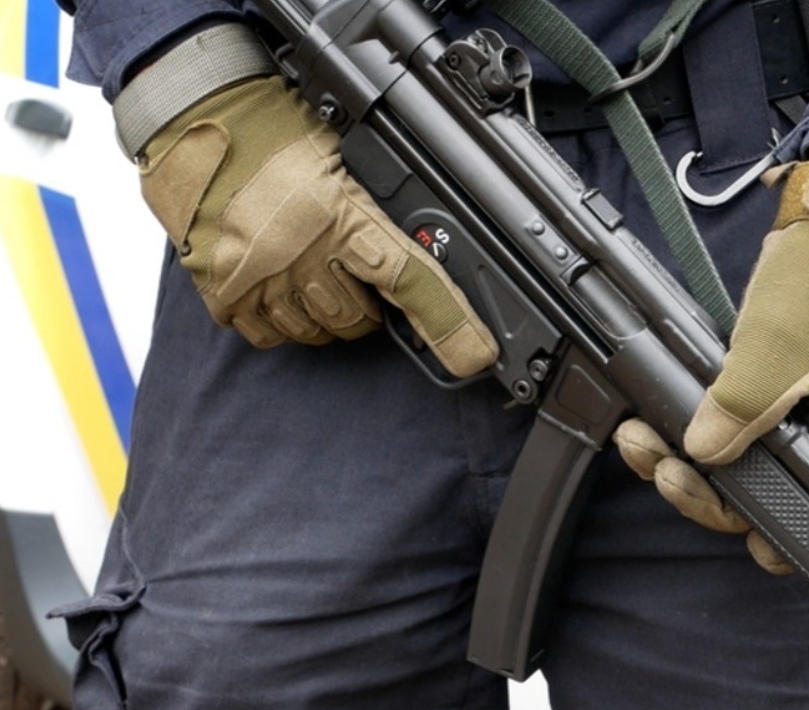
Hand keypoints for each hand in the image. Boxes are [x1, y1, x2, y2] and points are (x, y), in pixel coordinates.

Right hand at [138, 74, 497, 375]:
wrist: (199, 119)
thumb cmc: (276, 134)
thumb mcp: (344, 160)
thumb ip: (377, 213)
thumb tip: (423, 253)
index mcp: (339, 213)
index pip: (407, 277)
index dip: (448, 321)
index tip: (473, 353)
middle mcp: (299, 251)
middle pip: (360, 319)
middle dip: (367, 303)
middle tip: (352, 268)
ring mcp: (259, 278)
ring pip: (319, 332)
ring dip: (326, 312)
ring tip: (310, 267)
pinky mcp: (224, 293)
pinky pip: (272, 336)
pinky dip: (283, 319)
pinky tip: (278, 283)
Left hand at [615, 157, 808, 573]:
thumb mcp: (777, 354)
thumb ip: (742, 409)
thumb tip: (703, 452)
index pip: (805, 518)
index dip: (764, 535)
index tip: (722, 525)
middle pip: (750, 499)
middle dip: (697, 490)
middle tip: (658, 467)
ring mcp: (779, 424)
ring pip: (725, 468)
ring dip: (678, 462)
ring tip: (637, 442)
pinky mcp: (751, 403)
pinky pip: (713, 434)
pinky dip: (680, 434)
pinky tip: (647, 426)